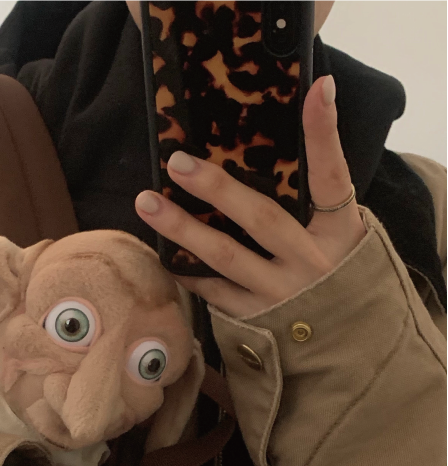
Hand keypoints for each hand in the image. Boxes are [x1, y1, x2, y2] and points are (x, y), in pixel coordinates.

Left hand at [135, 75, 366, 316]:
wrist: (347, 346)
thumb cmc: (336, 279)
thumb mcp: (341, 237)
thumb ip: (317, 200)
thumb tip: (285, 141)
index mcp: (339, 234)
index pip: (333, 176)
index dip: (325, 134)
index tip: (317, 89)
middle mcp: (311, 263)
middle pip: (262, 219)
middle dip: (218, 189)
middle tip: (177, 162)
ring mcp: (281, 295)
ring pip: (227, 258)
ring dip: (184, 229)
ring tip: (148, 203)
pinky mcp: (257, 320)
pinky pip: (215, 293)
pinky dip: (188, 272)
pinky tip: (163, 252)